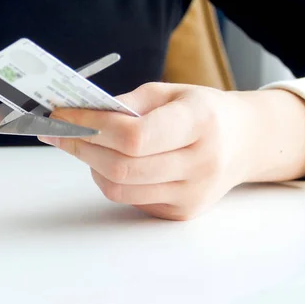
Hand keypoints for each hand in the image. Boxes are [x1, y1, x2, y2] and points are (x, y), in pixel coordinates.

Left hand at [39, 82, 304, 219]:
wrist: (245, 142)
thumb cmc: (201, 111)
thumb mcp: (169, 92)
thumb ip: (127, 102)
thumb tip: (80, 113)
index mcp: (199, 122)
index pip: (134, 135)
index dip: (91, 126)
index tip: (62, 115)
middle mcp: (200, 163)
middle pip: (121, 167)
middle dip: (81, 146)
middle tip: (60, 131)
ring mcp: (192, 193)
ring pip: (120, 189)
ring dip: (90, 165)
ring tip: (82, 144)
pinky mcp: (182, 212)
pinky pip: (131, 200)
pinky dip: (110, 180)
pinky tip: (109, 161)